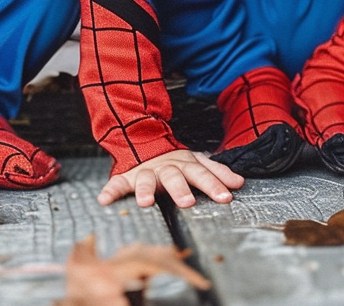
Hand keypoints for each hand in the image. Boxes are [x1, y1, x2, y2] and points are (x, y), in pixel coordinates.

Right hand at [98, 149, 243, 208]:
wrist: (143, 141)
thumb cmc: (175, 161)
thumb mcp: (196, 162)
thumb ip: (217, 172)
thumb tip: (240, 182)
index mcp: (184, 164)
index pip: (201, 173)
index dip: (213, 185)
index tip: (225, 197)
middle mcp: (165, 167)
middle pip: (174, 177)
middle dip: (180, 189)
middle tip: (187, 202)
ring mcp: (144, 171)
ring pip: (144, 179)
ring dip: (144, 190)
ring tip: (144, 202)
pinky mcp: (125, 177)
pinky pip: (116, 183)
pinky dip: (110, 190)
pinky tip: (104, 200)